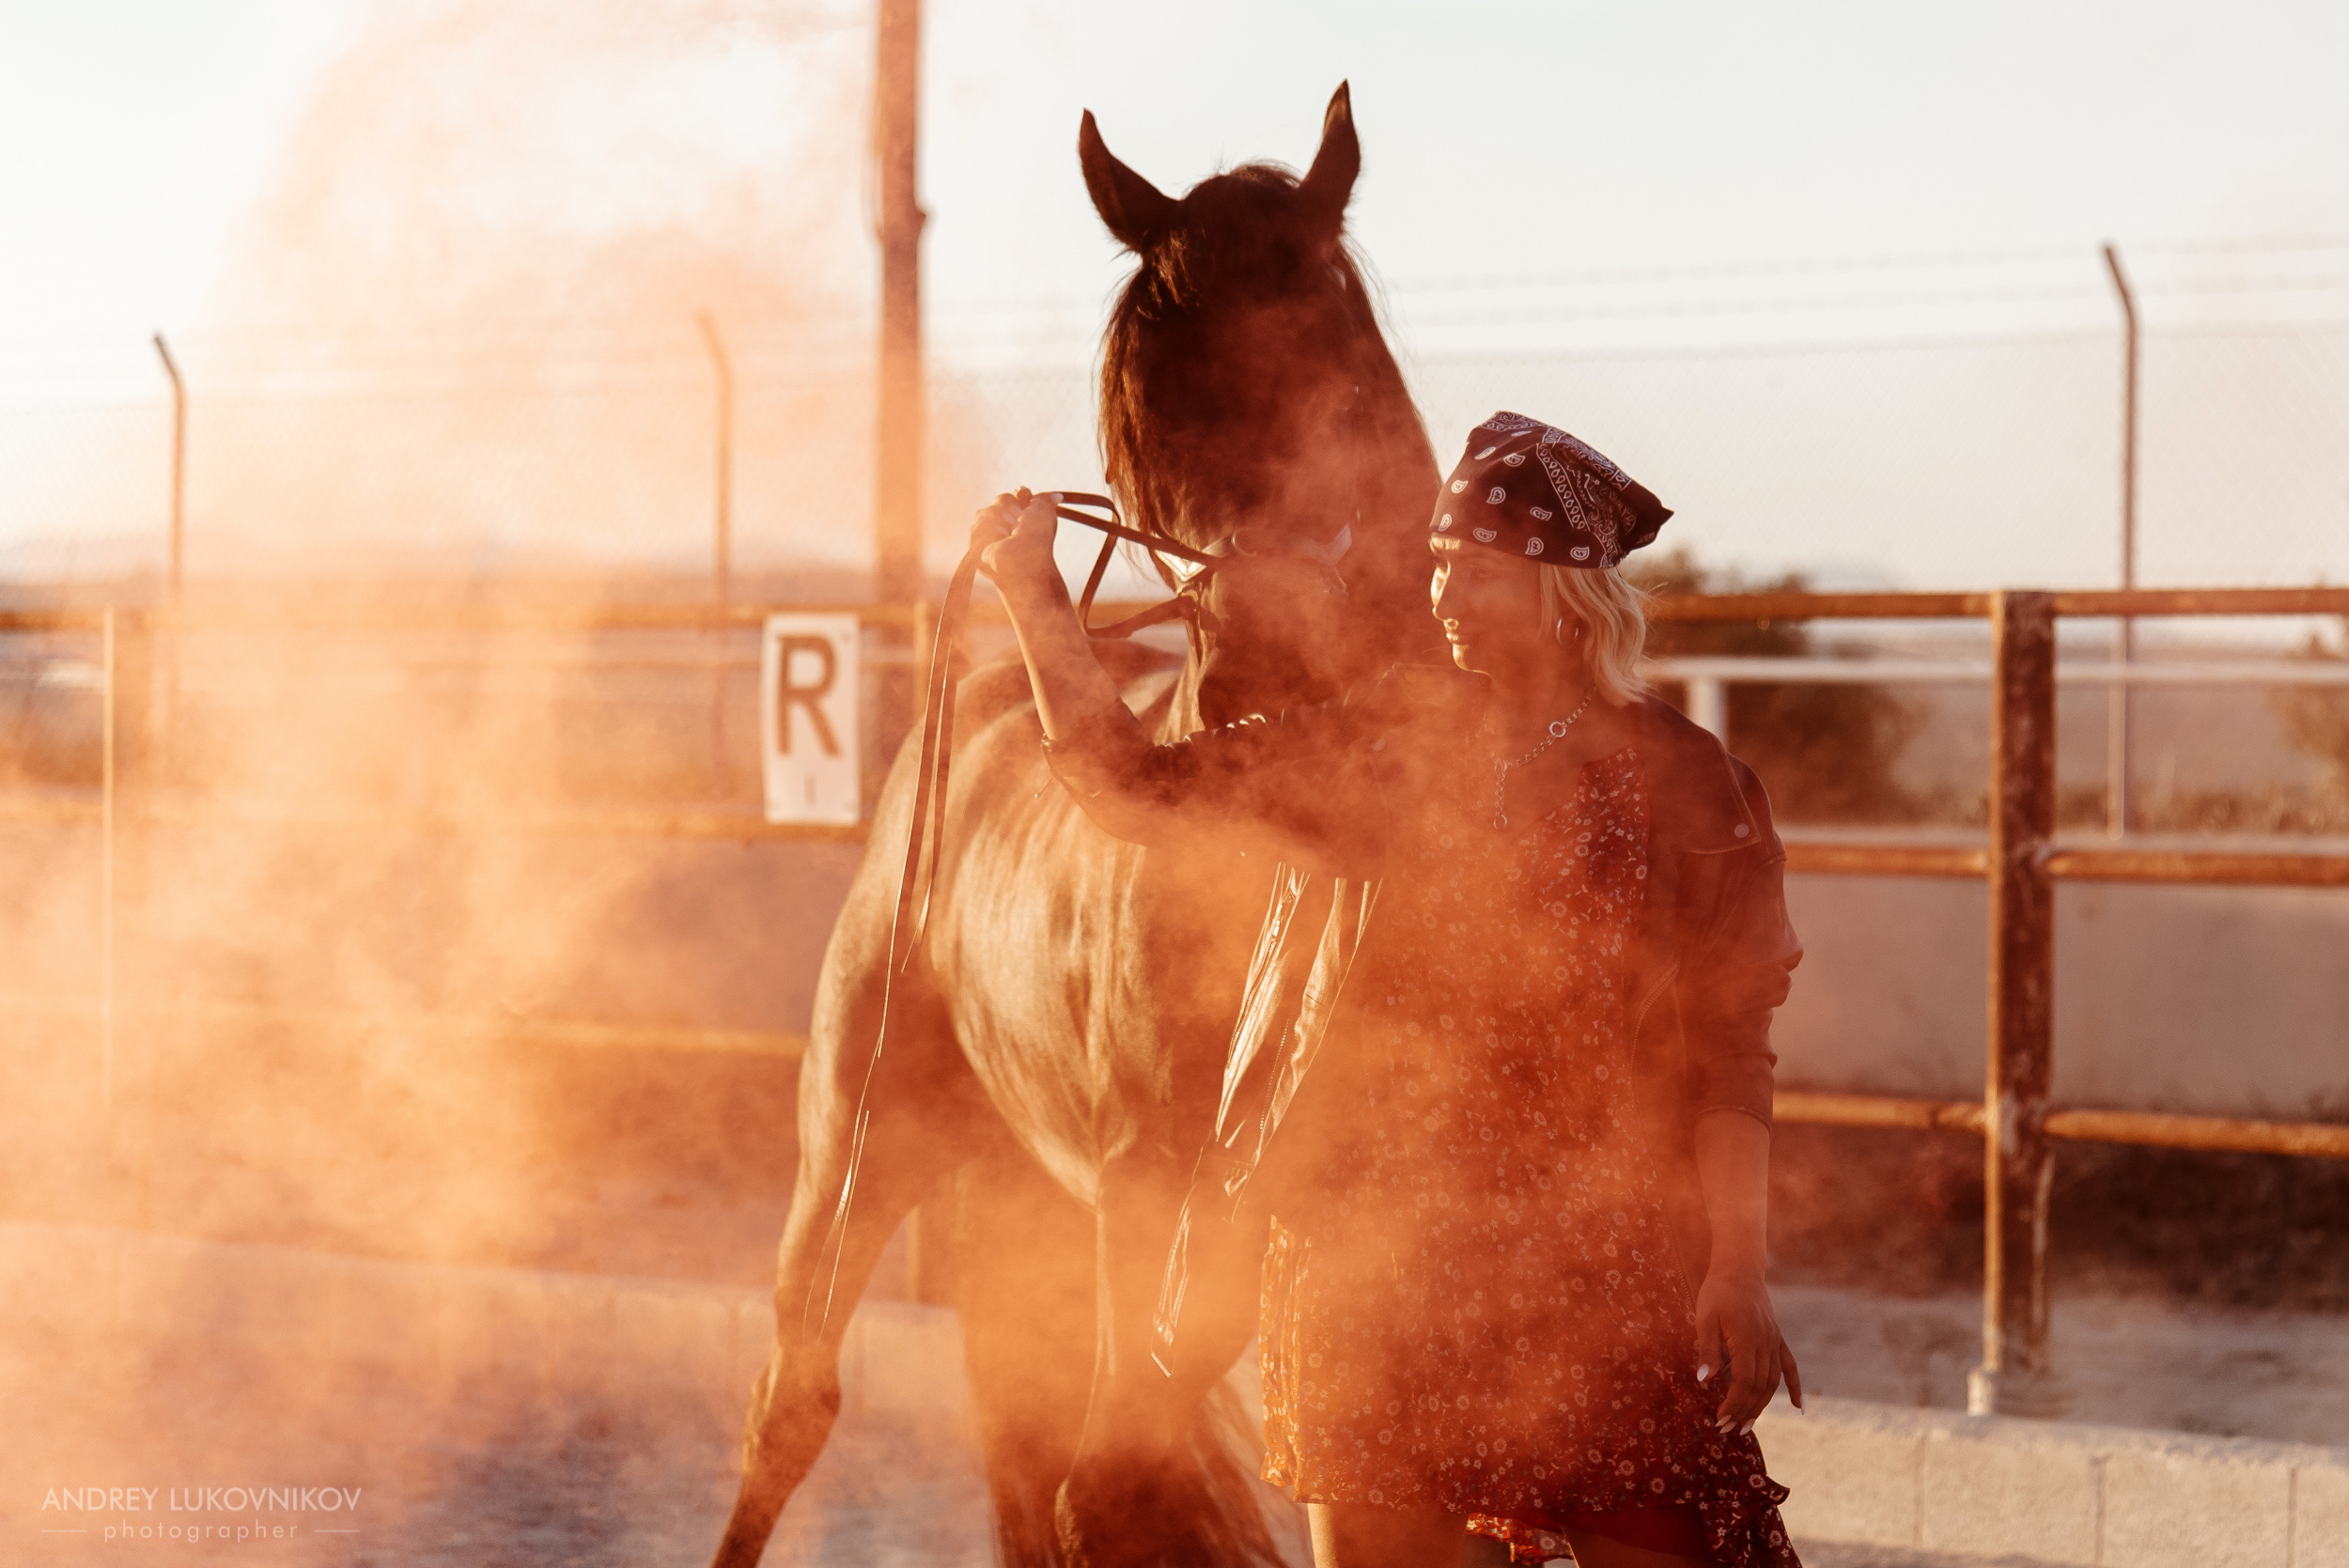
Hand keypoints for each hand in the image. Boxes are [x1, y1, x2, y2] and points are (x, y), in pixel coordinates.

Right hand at [971, 489, 1060, 592]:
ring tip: (1008, 533)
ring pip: (985, 512)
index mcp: (1024, 522)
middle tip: (1018, 519)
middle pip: (1000, 500)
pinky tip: (998, 540)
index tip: (1027, 497)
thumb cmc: (1036, 537)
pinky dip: (988, 530)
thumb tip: (1058, 497)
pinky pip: (976, 526)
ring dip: (998, 519)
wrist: (1022, 557)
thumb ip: (1045, 499)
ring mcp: (991, 537)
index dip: (1021, 495)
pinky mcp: (977, 547)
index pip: (1016, 496)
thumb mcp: (1044, 512)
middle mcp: (1007, 529)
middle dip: (1009, 506)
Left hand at [1692, 1265, 1802, 1433]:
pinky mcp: (1777, 1339)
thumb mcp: (1704, 1318)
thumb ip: (1707, 1350)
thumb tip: (1703, 1381)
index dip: (1733, 1404)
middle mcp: (1765, 1344)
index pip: (1744, 1382)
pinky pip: (1789, 1367)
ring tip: (1747, 1426)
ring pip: (1772, 1382)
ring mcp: (1774, 1342)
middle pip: (1759, 1387)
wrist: (1739, 1269)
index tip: (1719, 1420)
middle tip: (1727, 1429)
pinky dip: (1795, 1388)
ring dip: (1761, 1406)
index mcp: (1746, 1339)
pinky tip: (1798, 1407)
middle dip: (1743, 1411)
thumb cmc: (1717, 1293)